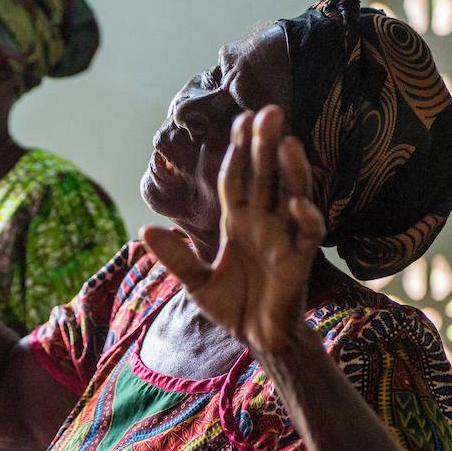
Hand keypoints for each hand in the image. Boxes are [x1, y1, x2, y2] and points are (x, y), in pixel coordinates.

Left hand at [142, 106, 325, 354]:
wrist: (257, 339)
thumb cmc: (232, 306)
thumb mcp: (195, 282)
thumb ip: (175, 258)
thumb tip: (143, 230)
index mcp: (238, 222)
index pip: (237, 178)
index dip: (238, 151)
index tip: (240, 119)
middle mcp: (263, 222)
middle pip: (266, 177)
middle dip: (266, 145)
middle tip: (269, 110)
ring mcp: (284, 238)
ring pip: (292, 195)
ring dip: (292, 170)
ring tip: (288, 141)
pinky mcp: (300, 261)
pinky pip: (308, 234)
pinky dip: (306, 218)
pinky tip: (297, 203)